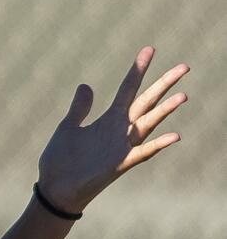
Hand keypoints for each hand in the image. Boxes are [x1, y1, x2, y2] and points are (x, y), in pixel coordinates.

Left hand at [37, 46, 188, 213]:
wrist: (54, 189)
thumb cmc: (61, 161)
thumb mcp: (68, 128)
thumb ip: (79, 108)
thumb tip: (86, 85)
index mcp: (107, 120)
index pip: (127, 89)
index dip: (138, 70)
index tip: (149, 49)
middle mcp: (119, 131)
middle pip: (146, 103)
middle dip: (164, 85)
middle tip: (184, 67)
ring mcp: (121, 148)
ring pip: (148, 125)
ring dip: (165, 112)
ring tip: (183, 96)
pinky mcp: (118, 165)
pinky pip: (142, 154)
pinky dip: (157, 145)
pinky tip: (175, 136)